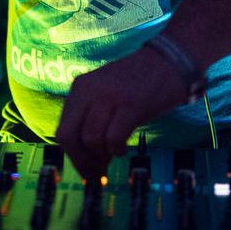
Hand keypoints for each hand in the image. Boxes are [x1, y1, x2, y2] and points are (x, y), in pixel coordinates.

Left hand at [54, 44, 189, 179]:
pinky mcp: (131, 104)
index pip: (61, 131)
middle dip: (82, 161)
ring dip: (101, 156)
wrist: (169, 59)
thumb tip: (82, 154)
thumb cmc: (138, 80)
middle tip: (97, 170)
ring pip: (90, 140)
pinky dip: (117, 150)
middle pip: (70, 137)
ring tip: (114, 154)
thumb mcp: (104, 91)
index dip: (72, 156)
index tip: (85, 169)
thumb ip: (90, 114)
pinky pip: (114, 138)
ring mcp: (109, 96)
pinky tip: (123, 148)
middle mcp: (89, 90)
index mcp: (79, 88)